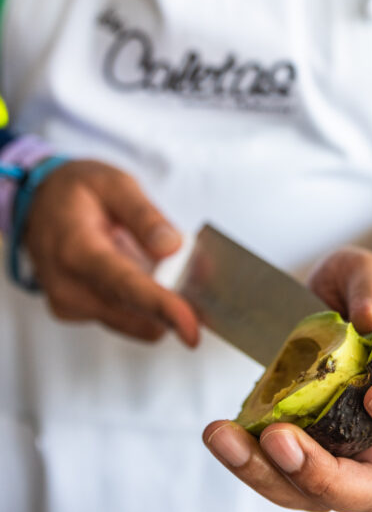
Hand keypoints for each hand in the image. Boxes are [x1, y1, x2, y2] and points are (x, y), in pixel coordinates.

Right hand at [23, 160, 198, 345]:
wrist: (38, 203)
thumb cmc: (76, 191)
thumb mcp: (114, 184)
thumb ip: (145, 215)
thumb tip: (173, 247)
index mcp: (76, 249)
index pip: (125, 286)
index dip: (162, 308)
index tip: (191, 327)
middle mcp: (68, 287)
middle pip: (135, 313)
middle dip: (174, 300)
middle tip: (195, 268)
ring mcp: (69, 304)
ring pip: (135, 322)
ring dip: (159, 303)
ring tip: (160, 263)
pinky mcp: (75, 313)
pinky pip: (125, 319)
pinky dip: (144, 304)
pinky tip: (140, 272)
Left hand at [202, 248, 371, 511]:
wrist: (326, 305)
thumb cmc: (359, 292)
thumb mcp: (368, 272)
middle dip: (326, 478)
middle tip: (283, 438)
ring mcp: (335, 451)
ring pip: (313, 495)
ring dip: (267, 475)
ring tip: (226, 437)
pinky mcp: (293, 451)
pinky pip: (273, 475)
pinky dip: (244, 460)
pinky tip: (221, 432)